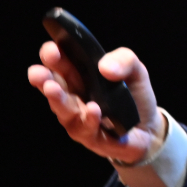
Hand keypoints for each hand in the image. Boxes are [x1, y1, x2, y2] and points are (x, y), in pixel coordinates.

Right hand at [27, 41, 165, 164]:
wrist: (149, 127)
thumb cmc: (133, 95)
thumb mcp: (135, 70)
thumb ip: (125, 60)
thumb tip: (105, 66)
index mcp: (80, 76)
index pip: (60, 63)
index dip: (52, 56)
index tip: (50, 49)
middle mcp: (74, 97)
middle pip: (54, 87)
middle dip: (44, 79)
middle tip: (37, 72)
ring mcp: (80, 119)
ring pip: (64, 110)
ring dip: (57, 99)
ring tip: (51, 88)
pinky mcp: (92, 138)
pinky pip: (87, 129)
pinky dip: (89, 119)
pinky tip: (93, 110)